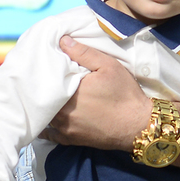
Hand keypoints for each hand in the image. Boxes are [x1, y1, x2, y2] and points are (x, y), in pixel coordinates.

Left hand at [41, 35, 151, 149]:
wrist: (138, 125)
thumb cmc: (125, 94)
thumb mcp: (108, 66)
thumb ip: (84, 52)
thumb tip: (62, 41)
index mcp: (69, 91)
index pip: (46, 79)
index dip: (44, 72)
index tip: (44, 66)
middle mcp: (62, 111)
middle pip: (43, 98)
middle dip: (42, 89)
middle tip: (41, 81)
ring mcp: (65, 127)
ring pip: (45, 115)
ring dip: (44, 106)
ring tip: (44, 97)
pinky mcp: (71, 139)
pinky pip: (50, 135)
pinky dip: (46, 128)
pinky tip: (45, 122)